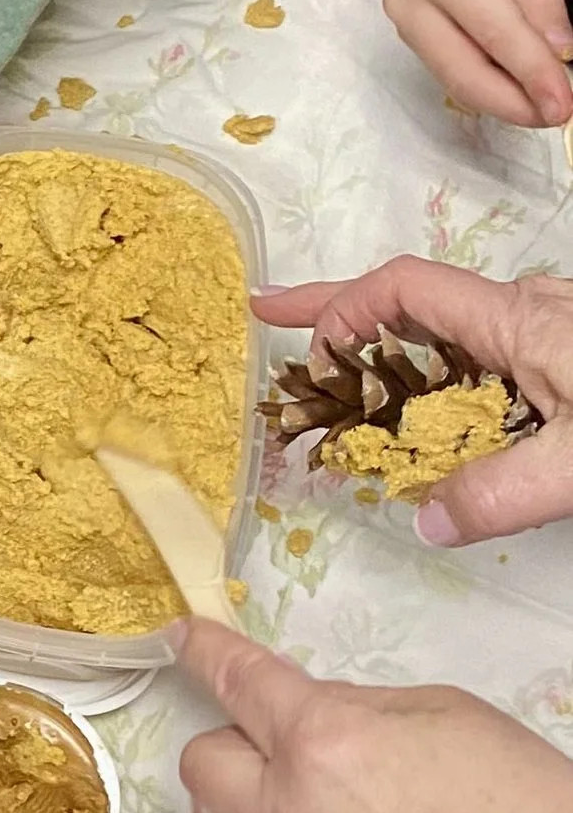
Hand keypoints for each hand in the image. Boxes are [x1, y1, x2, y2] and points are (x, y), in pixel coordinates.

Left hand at [175, 618, 572, 812]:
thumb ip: (353, 707)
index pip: (235, 681)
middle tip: (278, 746)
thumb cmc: (512, 790)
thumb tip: (308, 714)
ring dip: (260, 809)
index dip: (203, 652)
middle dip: (230, 744)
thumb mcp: (436, 709)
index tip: (184, 640)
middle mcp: (288, 812)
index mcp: (320, 740)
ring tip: (326, 811)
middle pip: (200, 765)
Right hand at [256, 253, 572, 543]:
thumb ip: (499, 494)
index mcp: (513, 318)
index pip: (403, 289)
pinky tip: (426, 406)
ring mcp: (545, 326)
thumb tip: (425, 523)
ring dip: (386, 348)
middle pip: (407, 300)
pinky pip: (480, 353)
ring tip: (342, 376)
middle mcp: (522, 309)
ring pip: (444, 329)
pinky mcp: (562, 351)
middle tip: (269, 311)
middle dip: (336, 311)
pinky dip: (433, 372)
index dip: (342, 312)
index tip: (304, 357)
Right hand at [385, 0, 572, 127]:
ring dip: (503, 100)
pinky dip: (488, 85)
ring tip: (546, 107)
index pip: (494, 34)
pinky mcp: (411, 30)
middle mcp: (410, 1)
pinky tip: (521, 88)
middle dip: (514, 103)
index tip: (566, 104)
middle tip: (560, 116)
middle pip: (462, 70)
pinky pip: (450, 68)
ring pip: (454, 78)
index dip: (533, 74)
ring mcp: (405, 19)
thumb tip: (557, 51)